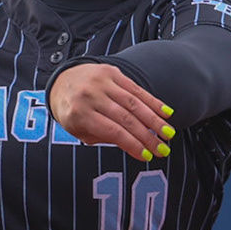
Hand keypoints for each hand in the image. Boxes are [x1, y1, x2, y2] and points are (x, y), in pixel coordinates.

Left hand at [48, 63, 175, 162]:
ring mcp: (102, 82)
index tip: (147, 157)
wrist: (62, 80)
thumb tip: (133, 145)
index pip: (112, 131)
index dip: (132, 145)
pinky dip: (152, 102)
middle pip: (126, 118)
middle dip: (147, 136)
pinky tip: (165, 113)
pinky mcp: (112, 73)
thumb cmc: (71, 111)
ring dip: (154, 120)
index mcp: (79, 113)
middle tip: (162, 149)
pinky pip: (136, 89)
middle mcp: (90, 95)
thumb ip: (102, 137)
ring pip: (134, 103)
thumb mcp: (79, 130)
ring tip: (168, 134)